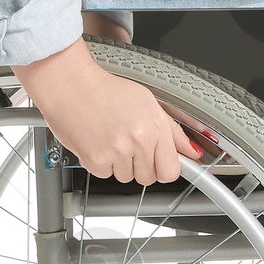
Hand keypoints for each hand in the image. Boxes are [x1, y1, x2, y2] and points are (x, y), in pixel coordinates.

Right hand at [11, 38, 204, 183]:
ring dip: (120, 164)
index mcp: (155, 126)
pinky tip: (98, 142)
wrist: (71, 85)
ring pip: (126, 177)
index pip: (171, 171)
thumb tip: (193, 152)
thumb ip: (173, 132)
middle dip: (141, 166)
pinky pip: (105, 175)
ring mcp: (117, 153)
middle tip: (129, 144)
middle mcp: (138, 141)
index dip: (164, 167)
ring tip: (111, 138)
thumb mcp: (148, 103)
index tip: (159, 162)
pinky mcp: (95, 161)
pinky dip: (101, 164)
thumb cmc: (106, 90)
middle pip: (149, 178)